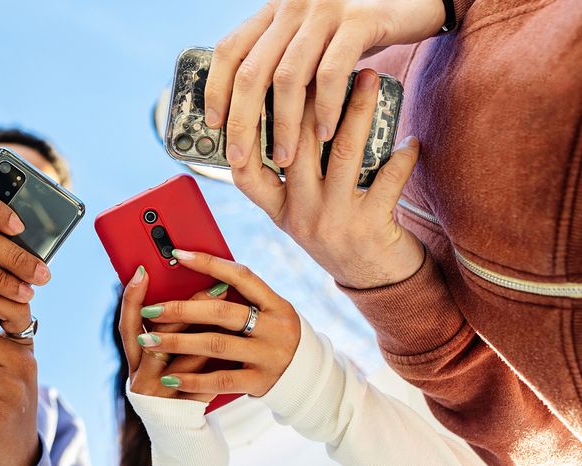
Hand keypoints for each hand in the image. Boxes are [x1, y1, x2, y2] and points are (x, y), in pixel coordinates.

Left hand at [135, 251, 300, 396]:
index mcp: (276, 304)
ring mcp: (268, 355)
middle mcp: (274, 328)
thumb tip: (197, 276)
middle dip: (181, 309)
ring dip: (178, 341)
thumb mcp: (269, 312)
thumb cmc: (274, 335)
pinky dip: (192, 378)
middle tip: (151, 309)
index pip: (241, 276)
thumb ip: (242, 298)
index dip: (209, 263)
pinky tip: (169, 376)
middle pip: (222, 312)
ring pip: (216, 345)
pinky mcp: (260, 381)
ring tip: (149, 340)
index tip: (178, 254)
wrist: (306, 377)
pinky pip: (220, 380)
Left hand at [205, 0, 444, 166]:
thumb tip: (248, 116)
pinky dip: (325, 108)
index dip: (216, 87)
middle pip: (252, 69)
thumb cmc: (356, 35)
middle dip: (242, 119)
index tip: (213, 122)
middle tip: (238, 155)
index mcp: (274, 13)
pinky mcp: (357, 21)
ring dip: (282, 124)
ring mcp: (323, 12)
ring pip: (288, 77)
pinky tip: (325, 133)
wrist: (414, 3)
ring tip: (284, 157)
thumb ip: (282, 64)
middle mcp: (292, 7)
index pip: (230, 49)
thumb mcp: (311, 44)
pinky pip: (331, 73)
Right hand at [231, 69, 423, 288]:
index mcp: (280, 212)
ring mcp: (334, 221)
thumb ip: (294, 180)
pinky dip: (402, 155)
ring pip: (342, 152)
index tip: (258, 94)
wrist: (376, 284)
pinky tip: (410, 140)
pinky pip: (388, 179)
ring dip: (359, 110)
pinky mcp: (370, 226)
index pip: (246, 173)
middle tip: (329, 62)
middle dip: (314, 97)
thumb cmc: (340, 236)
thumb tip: (298, 115)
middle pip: (298, 146)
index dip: (246, 135)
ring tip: (371, 78)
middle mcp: (300, 216)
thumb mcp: (304, 215)